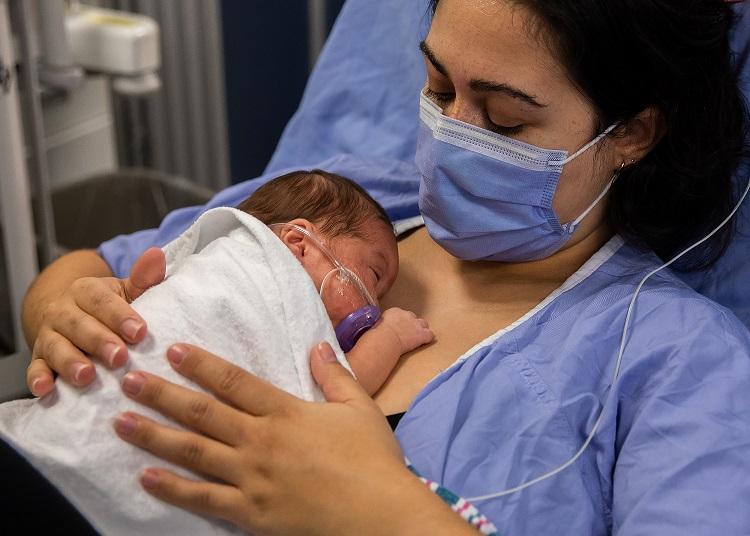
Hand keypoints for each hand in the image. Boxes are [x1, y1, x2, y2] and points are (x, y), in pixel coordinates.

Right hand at [26, 248, 165, 395]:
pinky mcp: (39, 358)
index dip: (120, 316)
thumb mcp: (126, 291)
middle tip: (120, 357)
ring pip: (56, 347)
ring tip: (87, 375)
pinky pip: (35, 369)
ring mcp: (48, 335)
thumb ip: (143, 279)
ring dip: (70, 362)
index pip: (102, 301)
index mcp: (85, 290)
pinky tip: (46, 389)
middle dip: (99, 341)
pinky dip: (38, 379)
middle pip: (79, 325)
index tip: (140, 332)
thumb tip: (157, 256)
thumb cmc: (107, 307)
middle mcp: (62, 311)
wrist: (70, 315)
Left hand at [113, 343, 467, 535]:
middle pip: (202, 412)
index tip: (172, 350)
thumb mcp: (360, 408)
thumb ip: (335, 375)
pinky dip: (172, 489)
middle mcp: (261, 440)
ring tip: (120, 422)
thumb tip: (317, 346)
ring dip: (154, 435)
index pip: (233, 381)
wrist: (379, 515)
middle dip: (162, 394)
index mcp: (286, 412)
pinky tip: (146, 477)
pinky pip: (203, 499)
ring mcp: (252, 478)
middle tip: (127, 380)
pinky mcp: (251, 512)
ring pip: (193, 452)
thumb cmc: (373, 460)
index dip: (201, 364)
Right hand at [379, 307, 434, 353]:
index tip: (399, 328)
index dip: (402, 322)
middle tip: (407, 334)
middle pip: (414, 318)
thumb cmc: (378, 335)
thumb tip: (377, 327)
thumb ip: (381, 324)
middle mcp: (407, 315)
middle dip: (412, 325)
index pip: (402, 314)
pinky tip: (424, 342)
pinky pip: (430, 335)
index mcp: (395, 311)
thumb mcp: (376, 325)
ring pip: (424, 324)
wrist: (386, 339)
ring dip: (421, 330)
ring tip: (416, 338)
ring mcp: (416, 324)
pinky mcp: (422, 334)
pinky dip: (427, 338)